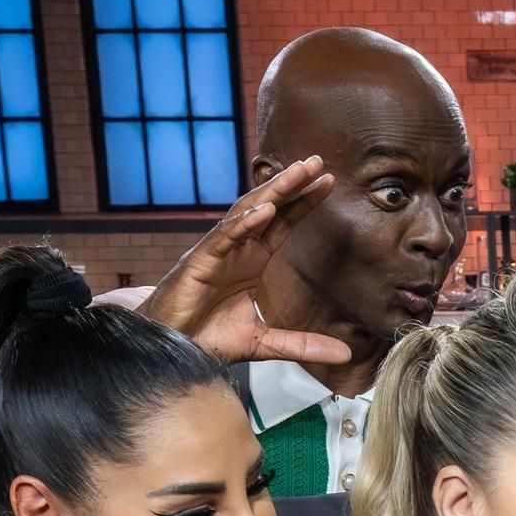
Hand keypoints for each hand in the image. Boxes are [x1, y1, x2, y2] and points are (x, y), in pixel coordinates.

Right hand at [140, 156, 359, 371]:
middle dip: (292, 184)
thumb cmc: (208, 338)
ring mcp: (217, 252)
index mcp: (251, 260)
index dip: (303, 202)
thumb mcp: (265, 343)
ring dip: (274, 192)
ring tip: (298, 172)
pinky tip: (266, 210)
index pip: (282, 223)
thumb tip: (345, 354)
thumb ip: (303, 345)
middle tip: (317, 161)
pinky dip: (244, 223)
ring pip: (247, 213)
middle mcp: (236, 249)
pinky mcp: (199, 262)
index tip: (328, 183)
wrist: (170, 350)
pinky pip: (224, 237)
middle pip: (268, 208)